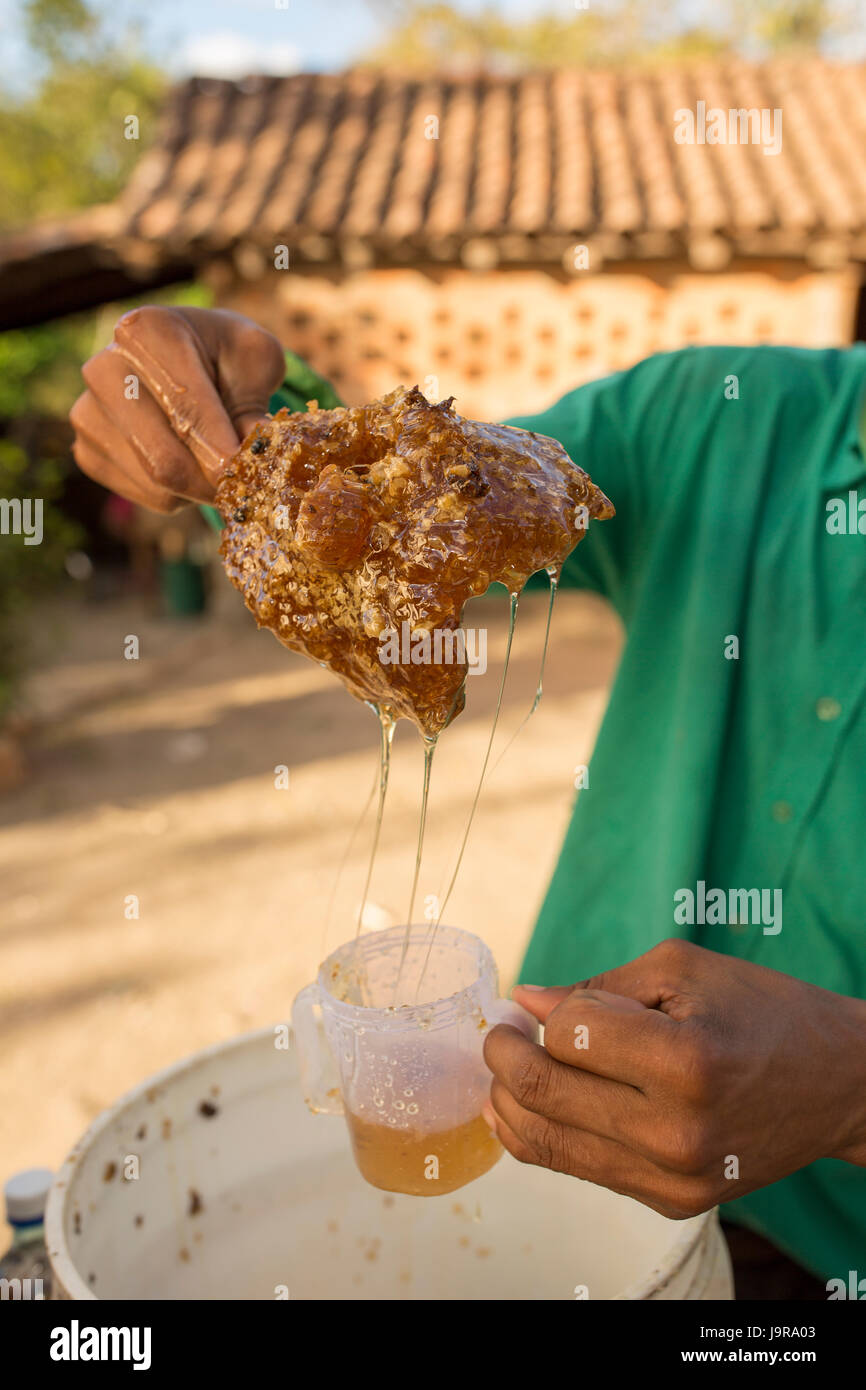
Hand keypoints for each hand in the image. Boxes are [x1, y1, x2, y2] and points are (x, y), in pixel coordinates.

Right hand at [70, 306, 285, 511]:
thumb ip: (255, 408)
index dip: (219, 448)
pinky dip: (180, 493)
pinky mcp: (87, 452)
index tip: (246, 472)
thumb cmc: (226, 357)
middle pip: (162, 459)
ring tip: (214, 456)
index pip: (184, 406)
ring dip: (200, 487)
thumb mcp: (256, 362)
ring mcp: (87, 414)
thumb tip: (254, 461)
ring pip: (157, 485)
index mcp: (144, 331)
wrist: (188, 359)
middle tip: (245, 485)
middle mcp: (103, 369)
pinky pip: (146, 496)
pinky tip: (187, 459)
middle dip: (212, 482)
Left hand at [483, 938, 865, 1218]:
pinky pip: (579, 1169)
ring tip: (506, 1067)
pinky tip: (528, 1105)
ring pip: (547, 1141)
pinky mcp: (670, 1202)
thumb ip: (598, 989)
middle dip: (503, 1055)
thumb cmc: (763, 1012)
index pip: (567, 1035)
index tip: (524, 1003)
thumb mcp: (682, 972)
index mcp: (685, 1061)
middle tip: (499, 1032)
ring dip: (508, 1099)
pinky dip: (542, 1135)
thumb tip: (527, 1002)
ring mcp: (671, 1176)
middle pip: (542, 1093)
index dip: (536, 1012)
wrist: (838, 1085)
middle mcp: (675, 1130)